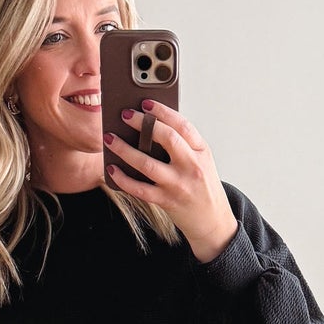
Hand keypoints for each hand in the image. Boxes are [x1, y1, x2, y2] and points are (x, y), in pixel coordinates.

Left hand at [103, 101, 238, 262]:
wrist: (213, 221)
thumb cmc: (202, 186)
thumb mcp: (201, 161)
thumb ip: (182, 144)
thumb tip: (148, 126)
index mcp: (201, 151)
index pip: (182, 125)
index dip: (163, 112)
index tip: (146, 103)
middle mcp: (191, 166)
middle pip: (167, 139)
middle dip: (142, 124)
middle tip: (124, 115)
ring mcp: (178, 185)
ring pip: (147, 164)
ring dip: (124, 149)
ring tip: (110, 138)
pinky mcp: (167, 201)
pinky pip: (140, 189)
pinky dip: (123, 178)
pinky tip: (112, 169)